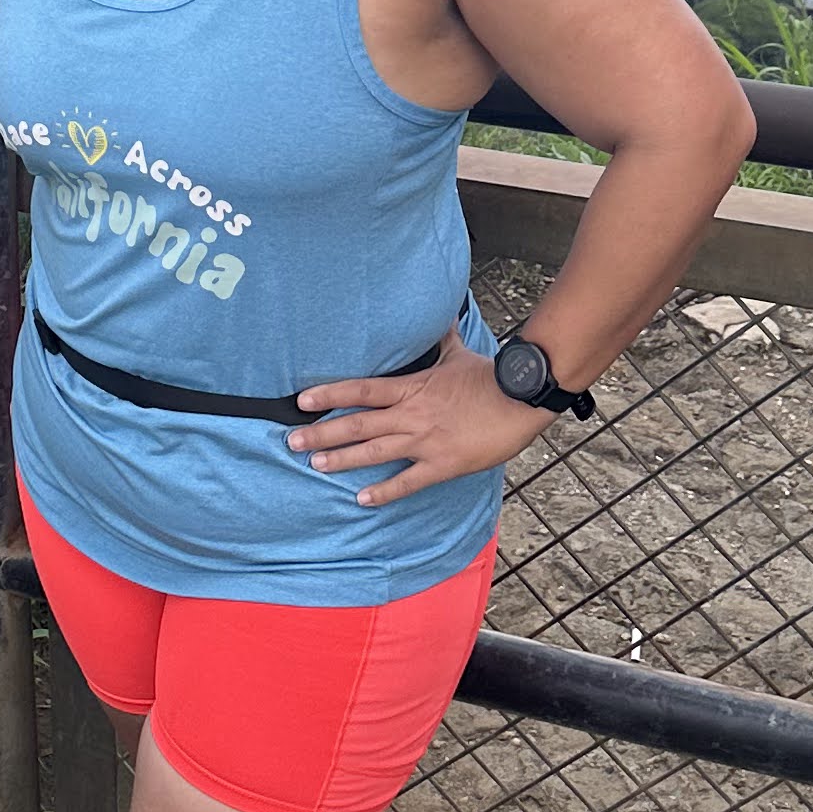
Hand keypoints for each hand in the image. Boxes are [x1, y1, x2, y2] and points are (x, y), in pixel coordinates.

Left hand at [288, 346, 549, 507]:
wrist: (520, 400)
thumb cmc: (488, 376)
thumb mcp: (457, 353)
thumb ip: (439, 337)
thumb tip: (436, 312)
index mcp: (411, 388)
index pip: (361, 390)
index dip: (329, 394)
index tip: (302, 401)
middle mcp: (411, 415)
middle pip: (357, 424)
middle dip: (322, 434)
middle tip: (292, 441)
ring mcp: (425, 441)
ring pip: (375, 452)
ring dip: (343, 459)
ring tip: (315, 465)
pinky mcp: (443, 464)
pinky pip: (408, 481)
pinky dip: (384, 491)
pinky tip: (363, 499)